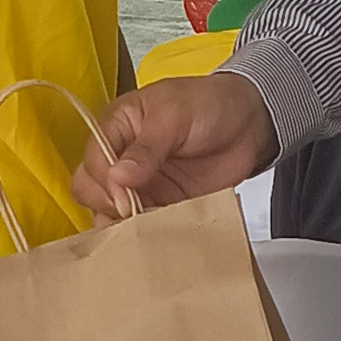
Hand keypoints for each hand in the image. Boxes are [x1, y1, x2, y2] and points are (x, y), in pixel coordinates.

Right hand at [73, 69, 275, 217]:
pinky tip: (159, 237)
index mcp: (117, 127)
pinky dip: (147, 235)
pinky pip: (143, 226)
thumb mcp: (175, 114)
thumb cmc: (210, 103)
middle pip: (91, 190)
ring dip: (123, 226)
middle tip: (134, 212)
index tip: (124, 195)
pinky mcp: (162, 205)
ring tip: (144, 230)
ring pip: (111, 213)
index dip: (104, 181)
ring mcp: (141, 185)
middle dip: (107, 205)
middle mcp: (122, 158)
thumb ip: (147, 147)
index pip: (92, 160)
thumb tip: (118, 177)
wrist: (250, 123)